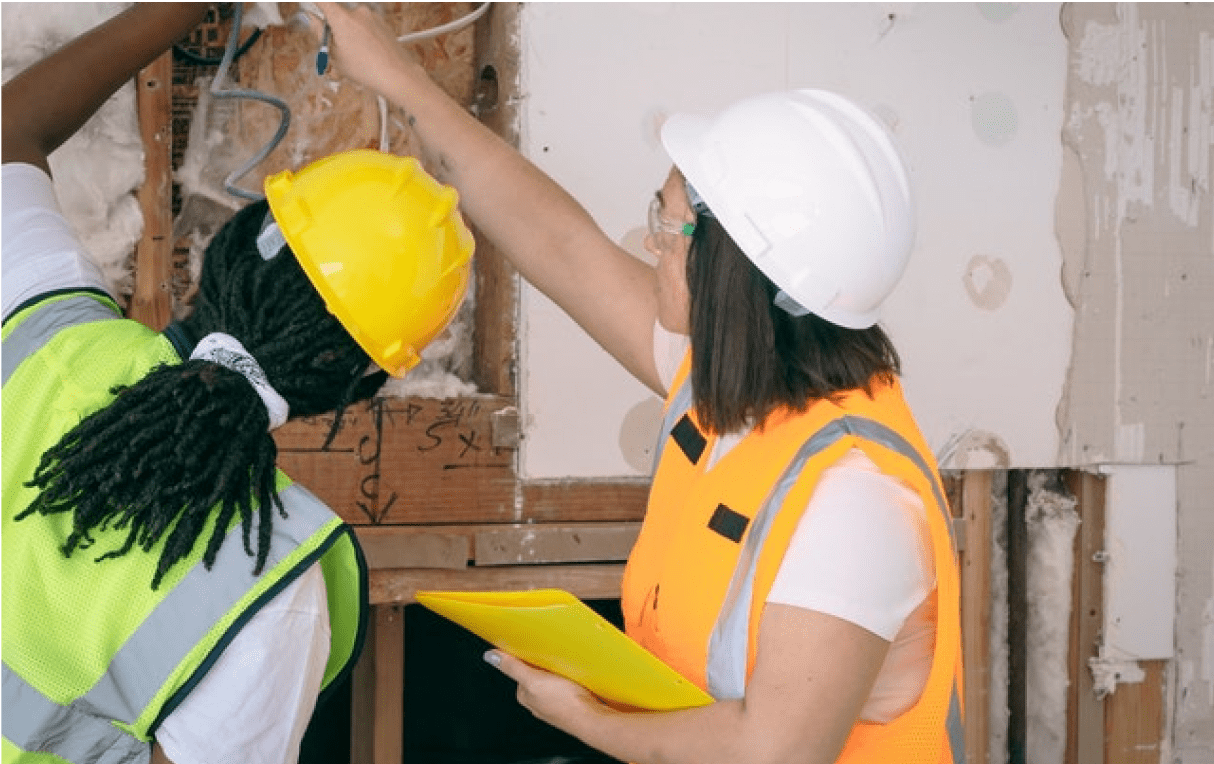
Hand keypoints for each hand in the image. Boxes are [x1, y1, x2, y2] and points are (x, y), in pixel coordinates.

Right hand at [304, 3, 420, 98]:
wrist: (398, 75)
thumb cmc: (367, 69)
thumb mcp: (334, 55)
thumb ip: (320, 33)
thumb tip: (312, 20)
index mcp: (342, 18)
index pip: (323, 1)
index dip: (314, 3)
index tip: (310, 7)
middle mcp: (358, 12)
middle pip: (338, 14)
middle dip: (333, 29)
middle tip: (333, 48)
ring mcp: (372, 16)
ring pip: (352, 22)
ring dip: (348, 36)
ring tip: (352, 57)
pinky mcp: (382, 23)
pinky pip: (365, 26)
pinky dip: (361, 37)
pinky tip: (365, 55)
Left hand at [484, 650, 604, 730]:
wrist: (594, 718)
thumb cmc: (566, 705)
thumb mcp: (534, 681)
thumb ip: (512, 668)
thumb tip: (491, 657)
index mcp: (526, 695)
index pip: (519, 667)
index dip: (526, 653)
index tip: (532, 643)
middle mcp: (538, 700)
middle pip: (537, 671)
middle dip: (544, 660)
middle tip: (553, 652)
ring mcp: (555, 700)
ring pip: (553, 677)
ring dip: (558, 667)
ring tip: (566, 663)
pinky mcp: (571, 700)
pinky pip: (567, 682)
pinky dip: (570, 675)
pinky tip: (577, 674)